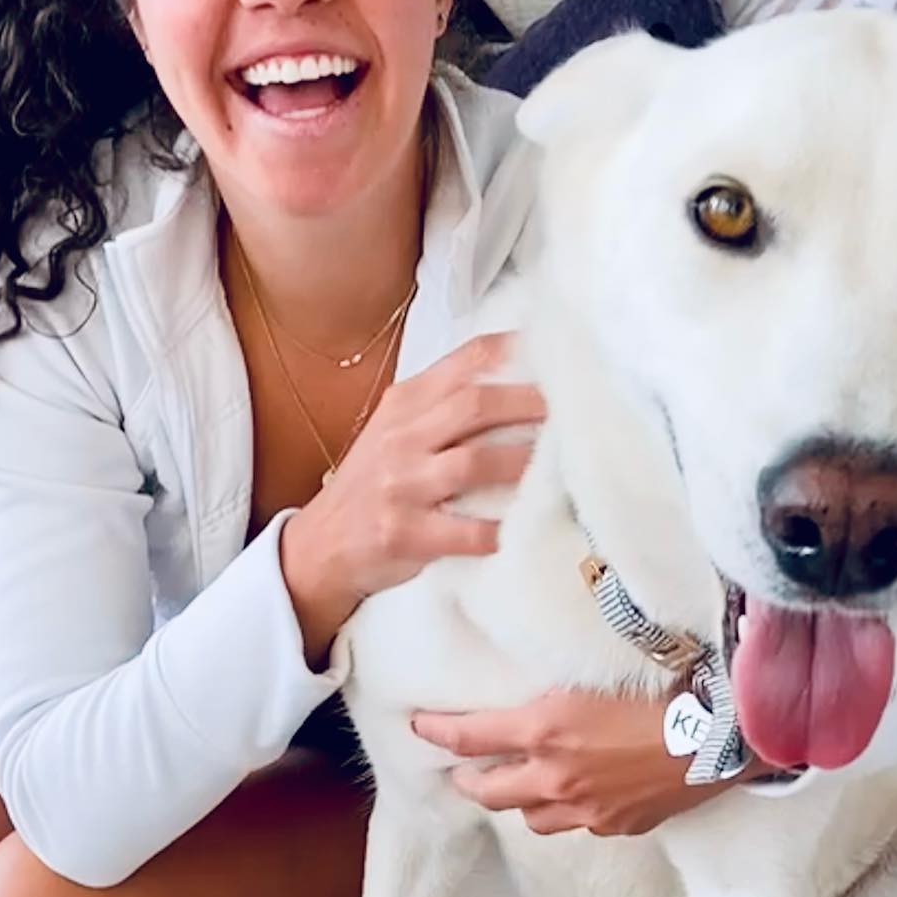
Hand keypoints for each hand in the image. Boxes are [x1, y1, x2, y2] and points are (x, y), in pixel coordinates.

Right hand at [280, 333, 544, 664]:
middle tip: (573, 412)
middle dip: (531, 404)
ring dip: (524, 464)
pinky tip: (523, 528)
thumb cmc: (375, 484)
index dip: (516, 353)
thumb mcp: (398, 429)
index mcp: (406, 403)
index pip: (467, 361)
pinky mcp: (404, 533)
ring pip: (474, 463)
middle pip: (475, 405)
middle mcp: (402, 437)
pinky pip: (465, 530)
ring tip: (561, 467)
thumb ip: (445, 405)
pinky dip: (499, 530)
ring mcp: (401, 485)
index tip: (557, 354)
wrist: (323, 543)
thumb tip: (519, 381)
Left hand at [411, 687, 750, 836]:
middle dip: (469, 782)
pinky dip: (570, 811)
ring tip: (522, 786)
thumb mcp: (600, 671)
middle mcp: (557, 776)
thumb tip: (540, 666)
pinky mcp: (619, 826)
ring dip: (521, 801)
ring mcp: (588, 809)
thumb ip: (560, 682)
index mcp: (546, 729)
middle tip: (461, 773)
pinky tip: (583, 793)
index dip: (439, 731)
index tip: (420, 726)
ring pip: (532, 818)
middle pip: (490, 792)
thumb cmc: (668, 686)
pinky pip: (579, 825)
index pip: (471, 736)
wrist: (725, 732)